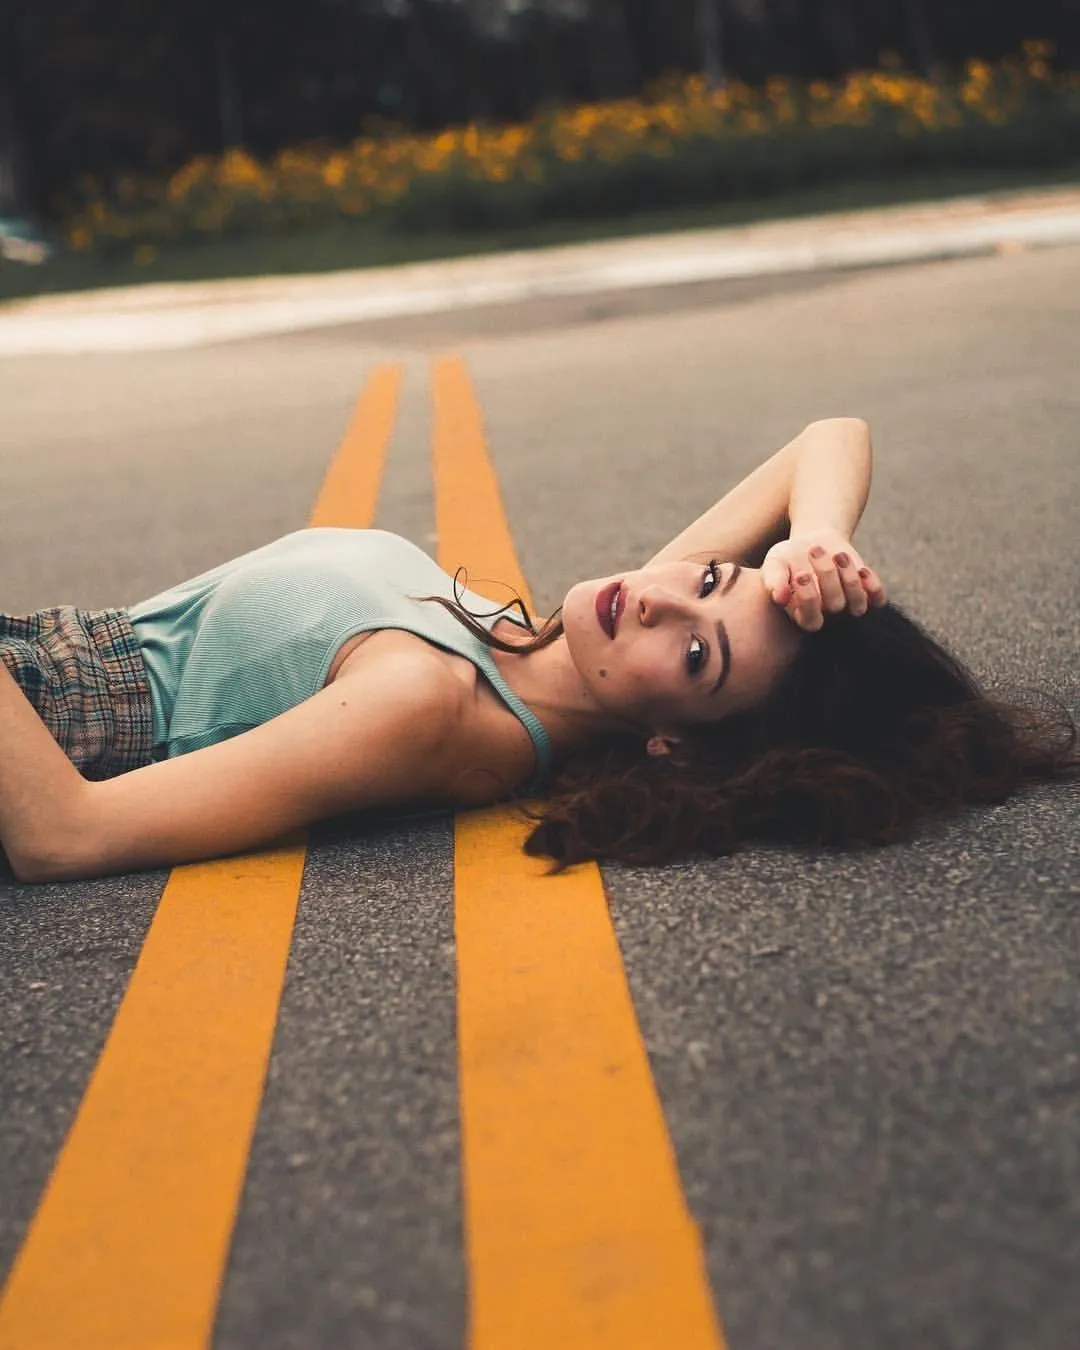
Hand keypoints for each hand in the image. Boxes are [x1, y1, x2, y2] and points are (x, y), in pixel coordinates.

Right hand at [760, 530, 885, 631]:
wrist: (813, 543)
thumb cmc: (788, 558)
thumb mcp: (775, 564)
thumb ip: (773, 580)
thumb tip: (779, 597)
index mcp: (803, 615)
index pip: (811, 620)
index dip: (808, 599)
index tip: (800, 573)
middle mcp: (828, 616)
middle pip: (834, 605)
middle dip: (826, 574)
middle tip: (814, 549)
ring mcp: (849, 606)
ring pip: (857, 604)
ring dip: (849, 578)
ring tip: (838, 554)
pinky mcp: (867, 594)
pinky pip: (877, 599)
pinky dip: (872, 585)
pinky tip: (862, 569)